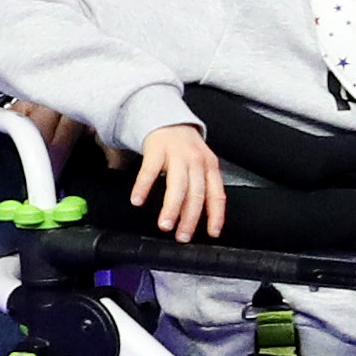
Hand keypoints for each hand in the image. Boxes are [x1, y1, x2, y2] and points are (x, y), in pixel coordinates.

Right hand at [133, 124, 225, 241]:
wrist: (168, 119)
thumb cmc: (185, 149)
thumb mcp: (200, 165)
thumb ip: (200, 188)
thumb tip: (195, 219)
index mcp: (210, 167)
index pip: (217, 194)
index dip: (216, 215)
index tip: (213, 233)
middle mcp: (196, 161)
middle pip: (196, 193)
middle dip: (190, 218)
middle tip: (182, 236)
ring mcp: (177, 154)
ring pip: (177, 184)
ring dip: (172, 207)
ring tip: (165, 225)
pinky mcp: (156, 149)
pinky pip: (150, 170)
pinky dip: (143, 186)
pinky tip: (138, 200)